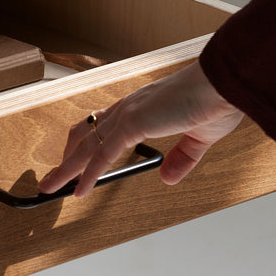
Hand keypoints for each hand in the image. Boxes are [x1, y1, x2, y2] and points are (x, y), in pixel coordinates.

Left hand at [38, 61, 243, 196]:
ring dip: (66, 169)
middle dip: (67, 157)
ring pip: (86, 147)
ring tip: (49, 188)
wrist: (225, 84)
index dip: (86, 143)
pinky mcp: (132, 124)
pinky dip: (87, 175)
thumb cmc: (216, 101)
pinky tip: (78, 191)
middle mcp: (128, 107)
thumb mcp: (198, 138)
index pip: (102, 124)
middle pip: (85, 134)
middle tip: (54, 177)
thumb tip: (166, 177)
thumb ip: (181, 158)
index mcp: (141, 106)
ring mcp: (127, 114)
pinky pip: (102, 155)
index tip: (75, 158)